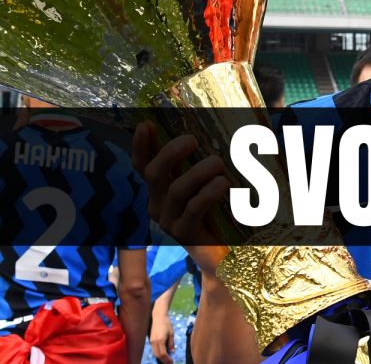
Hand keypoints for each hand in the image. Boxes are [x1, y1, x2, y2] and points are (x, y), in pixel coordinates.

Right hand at [132, 121, 229, 275]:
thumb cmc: (212, 213)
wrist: (220, 253)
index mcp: (159, 190)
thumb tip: (198, 135)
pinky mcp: (184, 234)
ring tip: (218, 162)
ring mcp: (168, 221)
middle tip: (191, 140)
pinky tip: (221, 183)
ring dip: (197, 173)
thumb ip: (196, 165)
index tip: (145, 124)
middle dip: (169, 154)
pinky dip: (207, 194)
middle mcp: (158, 205)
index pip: (143, 165)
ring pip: (176, 190)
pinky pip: (193, 210)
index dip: (141, 146)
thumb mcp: (201, 184)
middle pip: (154, 175)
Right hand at [150, 311, 175, 363]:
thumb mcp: (171, 333)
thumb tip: (172, 353)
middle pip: (158, 355)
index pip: (163, 353)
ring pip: (155, 353)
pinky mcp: (150, 340)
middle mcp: (154, 342)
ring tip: (167, 359)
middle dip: (163, 360)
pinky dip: (158, 353)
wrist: (158, 317)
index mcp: (160, 340)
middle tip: (170, 362)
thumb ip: (171, 344)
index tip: (172, 362)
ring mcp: (151, 341)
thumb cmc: (167, 324)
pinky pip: (154, 349)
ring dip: (160, 358)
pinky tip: (163, 354)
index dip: (167, 359)